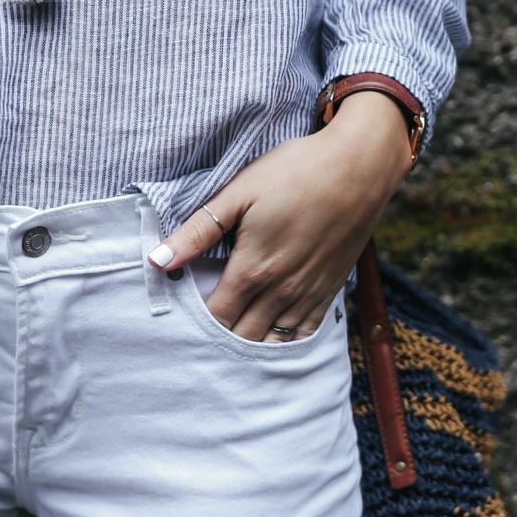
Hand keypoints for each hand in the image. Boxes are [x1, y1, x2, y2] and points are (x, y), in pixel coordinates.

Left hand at [147, 91, 414, 341]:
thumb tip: (157, 261)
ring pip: (273, 341)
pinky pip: (305, 332)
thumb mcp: (240, 193)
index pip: (215, 317)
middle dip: (218, 343)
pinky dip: (285, 343)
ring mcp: (308, 293)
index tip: (178, 324)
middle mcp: (280, 290)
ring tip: (229, 350)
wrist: (359, 166)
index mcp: (252, 269)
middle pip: (242, 336)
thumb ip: (198, 231)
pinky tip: (271, 342)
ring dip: (251, 348)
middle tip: (198, 343)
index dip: (194, 326)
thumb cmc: (296, 171)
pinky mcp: (330, 289)